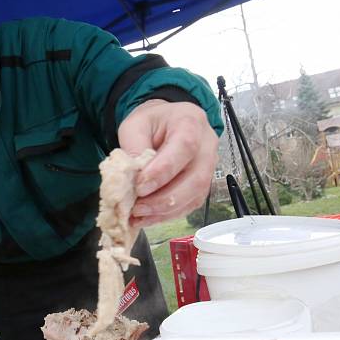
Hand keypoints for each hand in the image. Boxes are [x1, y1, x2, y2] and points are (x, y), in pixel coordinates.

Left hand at [118, 99, 218, 226]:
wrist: (166, 124)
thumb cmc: (152, 123)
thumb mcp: (135, 125)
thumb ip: (133, 148)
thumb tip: (130, 179)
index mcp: (191, 122)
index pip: (184, 147)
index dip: (163, 171)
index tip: (140, 187)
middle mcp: (207, 145)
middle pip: (196, 178)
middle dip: (164, 198)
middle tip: (137, 207)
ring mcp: (209, 167)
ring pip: (195, 196)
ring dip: (165, 210)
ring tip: (139, 215)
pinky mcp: (203, 184)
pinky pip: (191, 204)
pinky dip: (168, 215)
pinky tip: (148, 217)